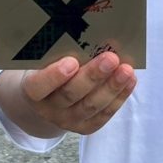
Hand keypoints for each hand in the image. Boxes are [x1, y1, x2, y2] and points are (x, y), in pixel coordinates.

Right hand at [17, 52, 136, 135]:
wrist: (46, 99)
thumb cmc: (47, 69)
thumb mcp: (44, 61)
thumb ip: (58, 52)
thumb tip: (89, 35)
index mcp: (32, 90)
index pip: (39, 86)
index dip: (54, 76)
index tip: (72, 62)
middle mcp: (48, 109)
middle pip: (70, 95)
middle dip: (93, 76)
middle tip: (110, 58)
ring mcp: (67, 121)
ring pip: (91, 106)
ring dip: (112, 87)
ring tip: (126, 69)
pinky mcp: (85, 127)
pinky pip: (104, 113)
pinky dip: (119, 96)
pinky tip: (130, 80)